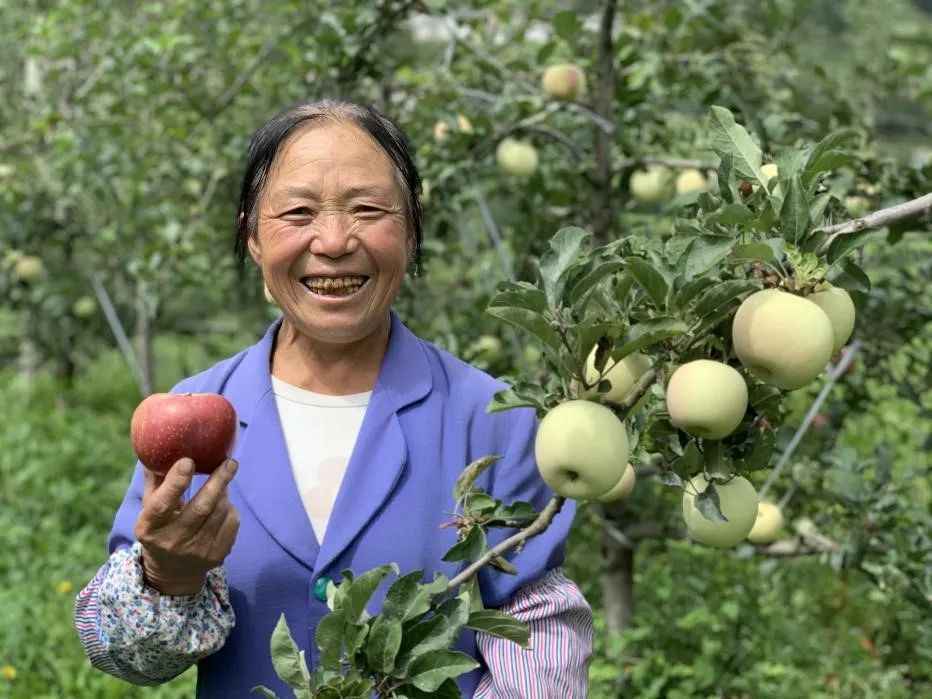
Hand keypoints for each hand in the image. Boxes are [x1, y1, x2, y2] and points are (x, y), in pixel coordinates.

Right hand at [134, 457, 239, 595]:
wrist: (172, 572)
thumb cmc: (160, 528)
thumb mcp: (150, 508)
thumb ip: (155, 480)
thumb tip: (156, 447)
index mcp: (150, 527)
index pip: (163, 504)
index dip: (176, 482)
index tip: (189, 460)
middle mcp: (172, 542)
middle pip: (201, 507)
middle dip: (218, 481)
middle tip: (229, 462)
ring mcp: (196, 552)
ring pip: (220, 512)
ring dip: (224, 492)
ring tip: (223, 479)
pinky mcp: (216, 556)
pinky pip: (232, 523)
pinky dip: (230, 508)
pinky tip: (223, 503)